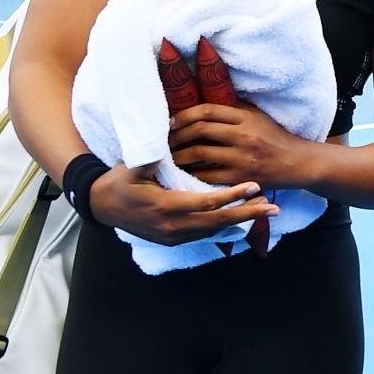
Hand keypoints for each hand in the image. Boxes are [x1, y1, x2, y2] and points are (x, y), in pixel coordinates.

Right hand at [89, 165, 277, 246]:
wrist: (99, 207)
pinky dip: (224, 225)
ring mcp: (173, 236)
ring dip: (239, 221)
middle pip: (218, 222)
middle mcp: (172, 227)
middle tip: (273, 207)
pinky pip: (204, 234)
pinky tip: (240, 217)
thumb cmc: (117, 181)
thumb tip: (171, 134)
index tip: (254, 187)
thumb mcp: (133, 166)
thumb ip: (155, 155)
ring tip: (263, 210)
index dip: (232, 196)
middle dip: (247, 214)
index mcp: (165, 207)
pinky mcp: (172, 239)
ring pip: (213, 231)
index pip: (207, 203)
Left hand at [168, 100, 310, 188]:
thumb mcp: (257, 116)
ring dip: (180, 156)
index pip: (208, 110)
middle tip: (166, 141)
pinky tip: (185, 174)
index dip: (184, 115)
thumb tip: (201, 103)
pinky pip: (209, 176)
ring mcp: (242, 157)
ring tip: (170, 158)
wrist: (297, 163)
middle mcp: (243, 135)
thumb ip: (233, 109)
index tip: (171, 122)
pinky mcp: (242, 178)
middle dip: (178, 136)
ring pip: (200, 154)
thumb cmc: (274, 137)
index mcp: (245, 117)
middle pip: (200, 130)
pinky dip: (193, 175)